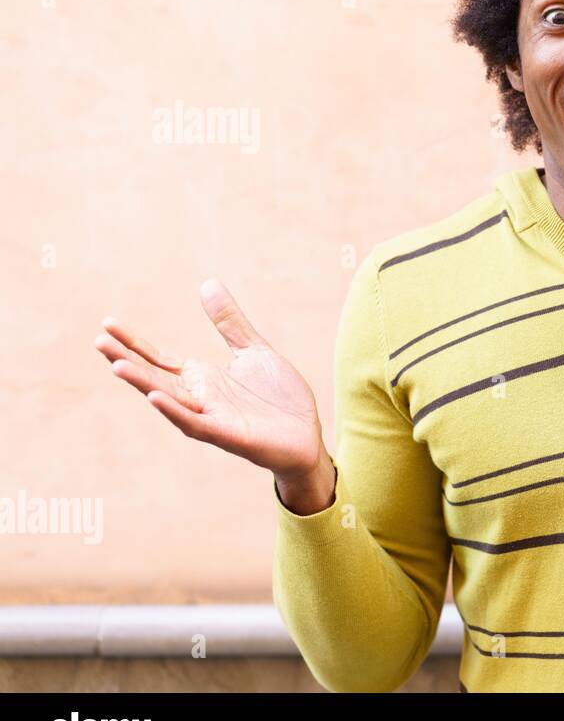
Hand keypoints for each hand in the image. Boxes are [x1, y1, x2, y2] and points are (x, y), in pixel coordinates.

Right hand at [94, 279, 326, 477]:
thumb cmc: (279, 398)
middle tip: (98, 342)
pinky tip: (156, 398)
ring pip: (170, 401)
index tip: (107, 324)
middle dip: (127, 362)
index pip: (159, 359)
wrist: (307, 435)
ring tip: (117, 367)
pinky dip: (176, 412)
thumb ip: (229, 324)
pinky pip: (198, 424)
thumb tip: (207, 284)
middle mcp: (200, 399)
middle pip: (155, 379)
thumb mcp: (253, 351)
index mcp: (202, 379)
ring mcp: (213, 418)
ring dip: (144, 386)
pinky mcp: (231, 436)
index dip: (134, 344)